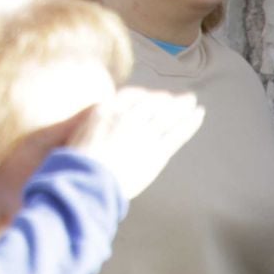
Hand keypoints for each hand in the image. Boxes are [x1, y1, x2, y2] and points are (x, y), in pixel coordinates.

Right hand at [72, 87, 203, 199]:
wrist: (87, 178)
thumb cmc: (75, 162)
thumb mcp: (75, 136)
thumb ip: (89, 127)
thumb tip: (92, 130)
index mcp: (106, 110)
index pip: (130, 96)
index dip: (144, 96)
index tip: (153, 95)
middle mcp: (127, 116)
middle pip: (152, 104)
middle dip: (166, 100)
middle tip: (179, 97)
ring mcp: (143, 133)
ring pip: (167, 115)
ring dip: (182, 107)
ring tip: (192, 101)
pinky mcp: (156, 151)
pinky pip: (177, 132)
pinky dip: (189, 122)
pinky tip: (198, 115)